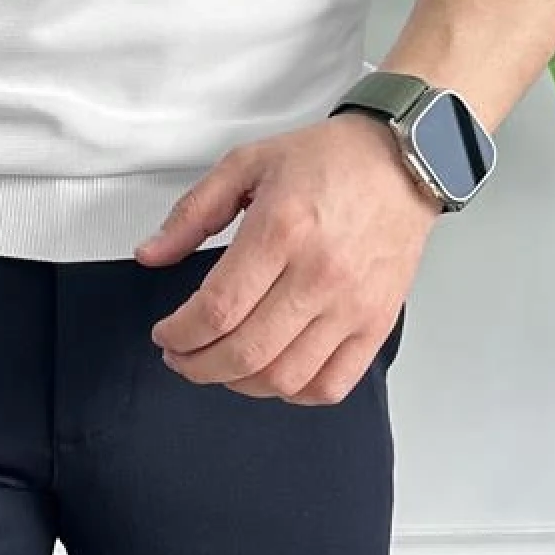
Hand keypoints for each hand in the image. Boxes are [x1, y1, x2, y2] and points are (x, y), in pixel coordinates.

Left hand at [137, 113, 442, 404]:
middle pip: (245, 351)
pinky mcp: (376, 323)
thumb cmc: (330, 160)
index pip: (218, 307)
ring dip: (238, 383)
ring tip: (219, 365)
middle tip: (181, 356)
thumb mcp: (247, 164)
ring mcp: (352, 305)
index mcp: (282, 229)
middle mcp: (319, 274)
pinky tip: (272, 374)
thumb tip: (151, 253)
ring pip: (284, 378)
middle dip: (197, 366)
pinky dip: (294, 394)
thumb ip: (193, 212)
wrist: (403, 162)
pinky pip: (331, 384)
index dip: (180, 332)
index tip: (166, 334)